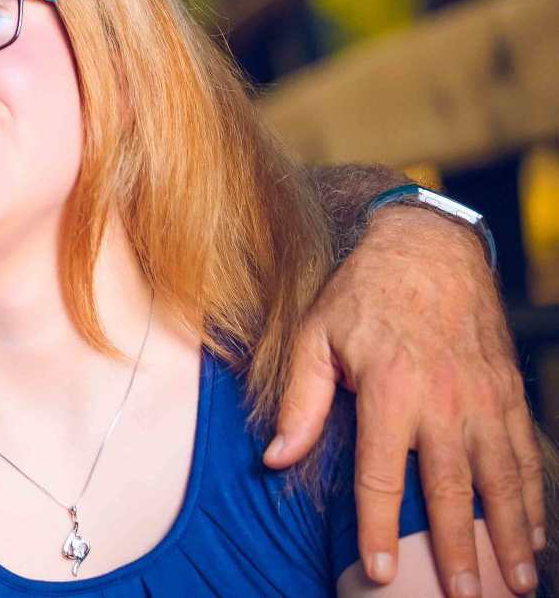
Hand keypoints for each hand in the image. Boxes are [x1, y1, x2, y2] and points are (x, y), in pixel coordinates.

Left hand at [266, 208, 544, 595]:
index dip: (380, 530)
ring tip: (518, 585)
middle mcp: (444, 402)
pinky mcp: (508, 394)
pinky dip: (532, 498)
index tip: (379, 573)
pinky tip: (533, 535)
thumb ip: (300, 401)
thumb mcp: (315, 335)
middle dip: (459, 552)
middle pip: (453, 492)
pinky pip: (525, 456)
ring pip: (502, 481)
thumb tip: (276, 457)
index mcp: (389, 391)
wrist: (429, 246)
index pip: (382, 478)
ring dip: (510, 537)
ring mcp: (484, 400)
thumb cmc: (362, 293)